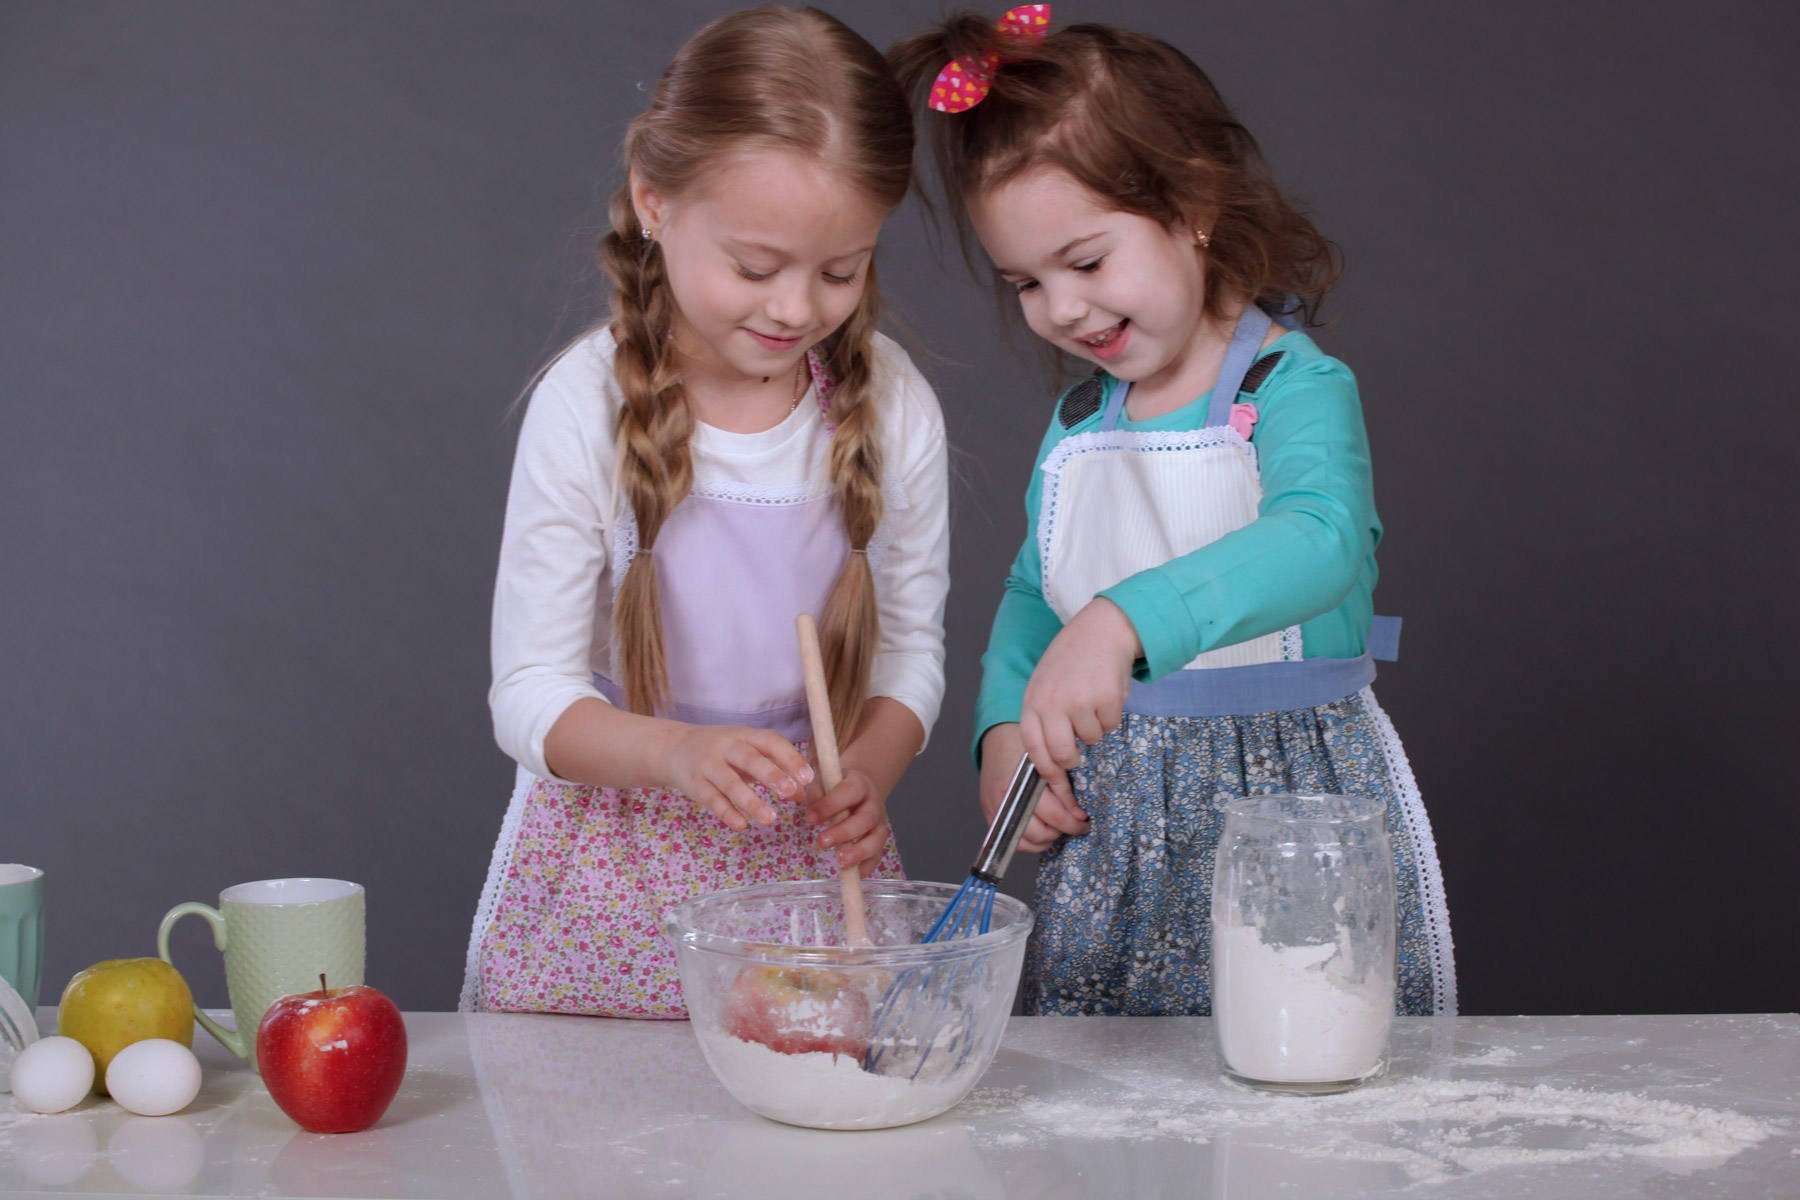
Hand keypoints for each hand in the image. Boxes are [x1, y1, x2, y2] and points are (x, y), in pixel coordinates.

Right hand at [660, 725, 813, 831]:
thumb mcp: (748, 753)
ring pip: (730, 784)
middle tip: (790, 792)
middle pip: (750, 760)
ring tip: (770, 819)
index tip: (807, 777)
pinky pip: (712, 800)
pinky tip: (741, 825)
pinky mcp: (695, 784)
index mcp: (745, 735)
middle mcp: (726, 747)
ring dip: (750, 802)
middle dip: (771, 775)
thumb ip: (775, 769)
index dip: (789, 758)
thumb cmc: (723, 752)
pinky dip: (727, 813)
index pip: (770, 742)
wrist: (675, 747)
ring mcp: (708, 765)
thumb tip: (802, 794)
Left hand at [804, 767, 890, 869]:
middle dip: (844, 832)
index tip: (810, 818)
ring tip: (840, 862)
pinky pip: (877, 856)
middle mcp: (873, 803)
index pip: (850, 792)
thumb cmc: (833, 785)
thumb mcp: (822, 780)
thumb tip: (811, 812)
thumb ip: (815, 791)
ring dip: (859, 852)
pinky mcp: (878, 840)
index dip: (831, 805)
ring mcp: (879, 823)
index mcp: (859, 783)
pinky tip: (852, 874)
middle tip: (822, 842)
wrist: (854, 788)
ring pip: (876, 839)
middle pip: (866, 819)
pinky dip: (866, 866)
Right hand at [979, 723, 1087, 853]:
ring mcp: (998, 811)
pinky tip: (1044, 831)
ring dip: (1050, 837)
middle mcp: (1008, 799)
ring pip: (1030, 841)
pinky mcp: (992, 818)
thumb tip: (1084, 799)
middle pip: (1041, 831)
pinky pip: (1017, 843)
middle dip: (1064, 829)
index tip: (1084, 818)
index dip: (1072, 818)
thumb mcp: (1047, 754)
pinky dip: (1034, 842)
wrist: (997, 743)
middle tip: (1079, 824)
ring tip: (1061, 826)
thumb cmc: (1024, 746)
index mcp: (1023, 781)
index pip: (1052, 812)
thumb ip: (1061, 775)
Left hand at [1018, 598, 1138, 799]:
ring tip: (1092, 700)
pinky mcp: (1106, 699)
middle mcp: (1053, 703)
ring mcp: (1079, 702)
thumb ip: (1043, 716)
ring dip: (1095, 727)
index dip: (1046, 771)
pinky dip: (1111, 716)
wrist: (1101, 629)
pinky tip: (1105, 692)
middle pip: (1062, 755)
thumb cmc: (1071, 660)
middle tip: (1079, 753)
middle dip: (1073, 761)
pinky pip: (1110, 726)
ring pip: (1091, 740)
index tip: (1057, 783)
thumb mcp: (1045, 684)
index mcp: (1033, 701)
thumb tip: (1050, 759)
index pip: (1034, 749)